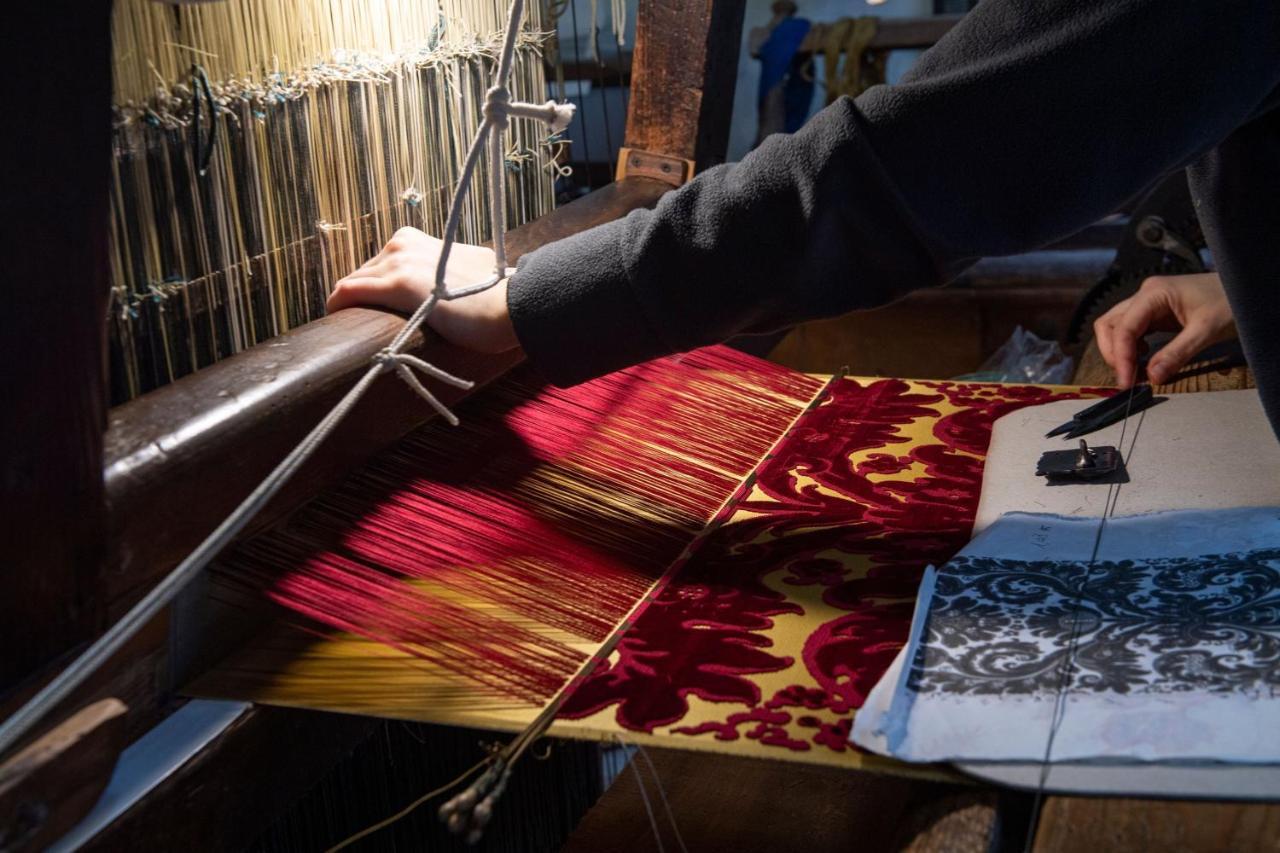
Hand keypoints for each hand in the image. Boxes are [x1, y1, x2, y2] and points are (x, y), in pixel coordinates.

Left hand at [326, 227, 518, 353]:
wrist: (515, 303)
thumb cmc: (497, 296)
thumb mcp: (464, 274)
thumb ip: (443, 277)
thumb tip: (445, 296)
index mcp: (417, 238)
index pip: (380, 264)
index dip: (371, 288)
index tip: (370, 310)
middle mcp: (403, 242)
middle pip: (363, 273)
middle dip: (360, 298)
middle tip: (361, 324)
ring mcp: (399, 261)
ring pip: (354, 283)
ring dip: (349, 305)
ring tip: (351, 328)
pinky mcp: (398, 283)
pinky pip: (349, 292)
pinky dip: (338, 304)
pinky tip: (335, 318)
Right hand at [1094, 272, 1235, 387]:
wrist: (1246, 288)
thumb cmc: (1231, 302)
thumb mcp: (1206, 330)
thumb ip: (1177, 354)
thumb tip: (1152, 377)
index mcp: (1154, 293)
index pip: (1124, 328)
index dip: (1121, 357)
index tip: (1126, 382)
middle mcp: (1145, 295)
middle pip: (1110, 324)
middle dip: (1113, 354)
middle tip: (1127, 378)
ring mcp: (1149, 302)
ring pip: (1116, 327)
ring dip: (1119, 351)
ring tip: (1134, 371)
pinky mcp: (1155, 312)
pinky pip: (1132, 330)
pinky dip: (1131, 347)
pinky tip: (1144, 359)